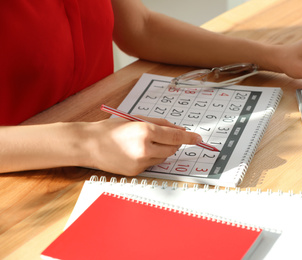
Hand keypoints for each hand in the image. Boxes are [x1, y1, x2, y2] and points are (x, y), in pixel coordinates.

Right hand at [84, 117, 201, 175]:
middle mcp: (145, 148)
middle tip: (164, 137)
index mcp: (145, 131)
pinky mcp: (136, 172)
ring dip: (161, 150)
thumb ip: (159, 123)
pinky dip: (150, 158)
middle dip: (173, 143)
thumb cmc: (111, 129)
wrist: (89, 145)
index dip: (189, 137)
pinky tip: (136, 152)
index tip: (198, 138)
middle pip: (172, 149)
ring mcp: (140, 162)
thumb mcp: (136, 119)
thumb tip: (178, 129)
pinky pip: (152, 165)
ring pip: (163, 158)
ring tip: (145, 143)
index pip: (175, 136)